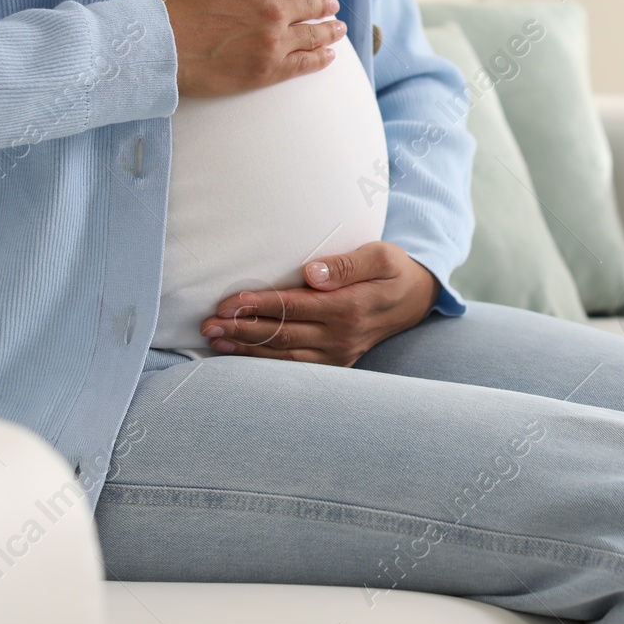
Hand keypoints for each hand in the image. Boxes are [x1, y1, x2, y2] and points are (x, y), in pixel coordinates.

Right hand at [142, 0, 345, 97]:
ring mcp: (273, 42)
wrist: (157, 45)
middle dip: (323, 5)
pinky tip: (329, 57)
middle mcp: (273, 9)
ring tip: (339, 29)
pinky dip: (320, 59)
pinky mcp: (267, 71)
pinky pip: (303, 64)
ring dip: (330, 31)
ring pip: (313, 35)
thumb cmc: (173, 1)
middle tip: (332, 6)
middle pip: (309, 6)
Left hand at [200, 242, 438, 365]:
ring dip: (246, 348)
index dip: (257, 305)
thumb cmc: (394, 270)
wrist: (416, 300)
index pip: (292, 307)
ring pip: (283, 356)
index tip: (227, 302)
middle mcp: (341, 336)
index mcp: (349, 307)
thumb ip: (346, 264)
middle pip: (281, 335)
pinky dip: (265, 363)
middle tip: (207, 324)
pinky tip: (241, 355)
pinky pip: (294, 366)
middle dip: (241, 329)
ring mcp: (338, 354)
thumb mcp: (380, 256)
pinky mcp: (336, 362)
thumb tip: (311, 273)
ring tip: (215, 339)